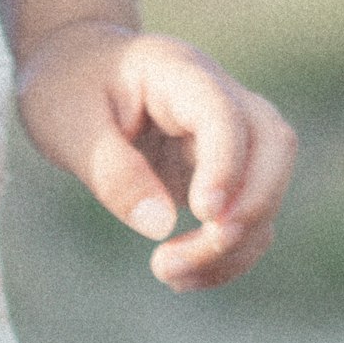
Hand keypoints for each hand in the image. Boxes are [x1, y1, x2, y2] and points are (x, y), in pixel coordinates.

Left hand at [16, 20, 297, 292]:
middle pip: (275, 146)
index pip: (225, 115)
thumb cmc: (69, 88)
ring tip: (168, 274)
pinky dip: (228, 254)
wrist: (77, 66)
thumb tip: (160, 226)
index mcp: (179, 73)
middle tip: (184, 255)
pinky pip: (251, 215)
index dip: (225, 165)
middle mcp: (220, 97)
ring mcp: (230, 134)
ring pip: (271, 185)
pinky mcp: (225, 170)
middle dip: (249, 209)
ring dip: (237, 244)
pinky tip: (182, 275)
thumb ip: (112, 172)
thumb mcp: (68, 124)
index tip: (203, 215)